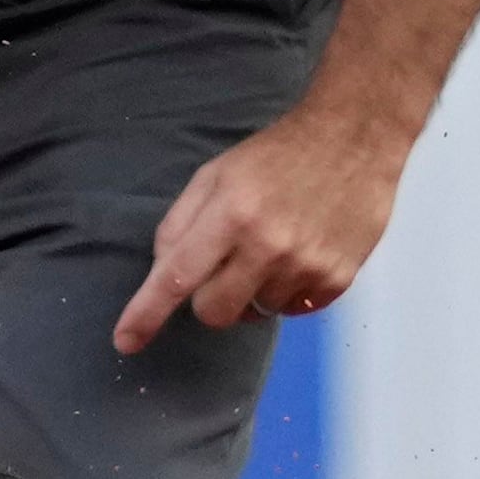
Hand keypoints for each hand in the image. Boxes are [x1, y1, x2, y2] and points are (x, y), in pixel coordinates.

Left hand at [111, 102, 409, 356]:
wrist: (353, 137)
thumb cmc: (275, 156)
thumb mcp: (215, 175)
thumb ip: (181, 223)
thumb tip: (164, 272)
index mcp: (229, 214)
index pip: (177, 276)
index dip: (147, 314)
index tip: (126, 341)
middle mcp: (267, 245)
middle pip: (215, 313)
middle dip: (209, 300)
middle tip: (225, 268)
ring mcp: (306, 266)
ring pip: (257, 313)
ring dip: (254, 292)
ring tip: (274, 250)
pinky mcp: (338, 278)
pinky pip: (295, 311)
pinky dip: (289, 293)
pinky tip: (300, 256)